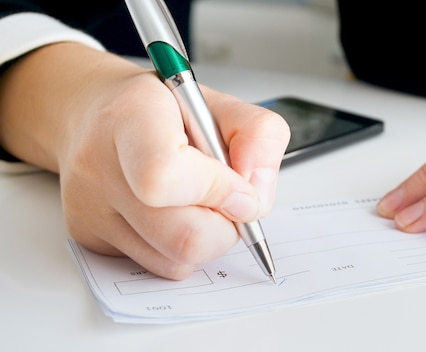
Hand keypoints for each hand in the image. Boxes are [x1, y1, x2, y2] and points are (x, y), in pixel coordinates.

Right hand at [0, 43, 289, 278]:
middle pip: (183, 238)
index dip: (218, 191)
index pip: (165, 176)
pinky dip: (180, 249)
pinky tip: (172, 213)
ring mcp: (89, 209)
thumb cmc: (159, 107)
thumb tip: (257, 197)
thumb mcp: (221, 102)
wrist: (91, 111)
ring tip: (197, 201)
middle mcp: (99, 166)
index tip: (240, 185)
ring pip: (176, 263)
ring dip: (206, 239)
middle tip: (227, 197)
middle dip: (226, 226)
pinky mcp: (90, 239)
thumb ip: (259, 137)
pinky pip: (158, 267)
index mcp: (131, 117)